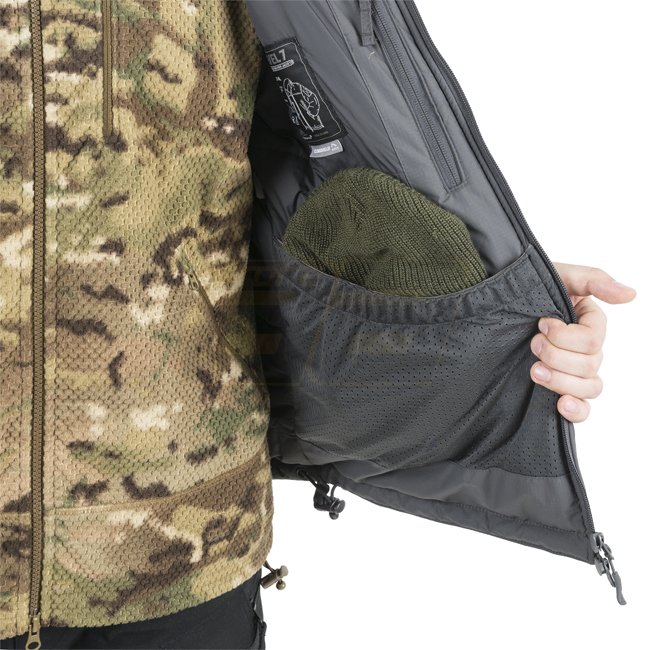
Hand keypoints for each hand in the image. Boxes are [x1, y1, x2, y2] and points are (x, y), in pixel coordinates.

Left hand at [529, 263, 635, 422]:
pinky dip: (576, 410)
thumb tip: (631, 295)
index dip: (566, 336)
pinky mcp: (558, 389)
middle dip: (556, 355)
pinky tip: (562, 405)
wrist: (493, 307)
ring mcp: (572, 371)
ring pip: (588, 388)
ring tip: (534, 371)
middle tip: (532, 343)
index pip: (593, 340)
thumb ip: (593, 280)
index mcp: (588, 323)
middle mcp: (584, 349)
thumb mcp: (558, 275)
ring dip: (561, 380)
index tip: (541, 323)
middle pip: (590, 365)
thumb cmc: (526, 288)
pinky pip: (581, 410)